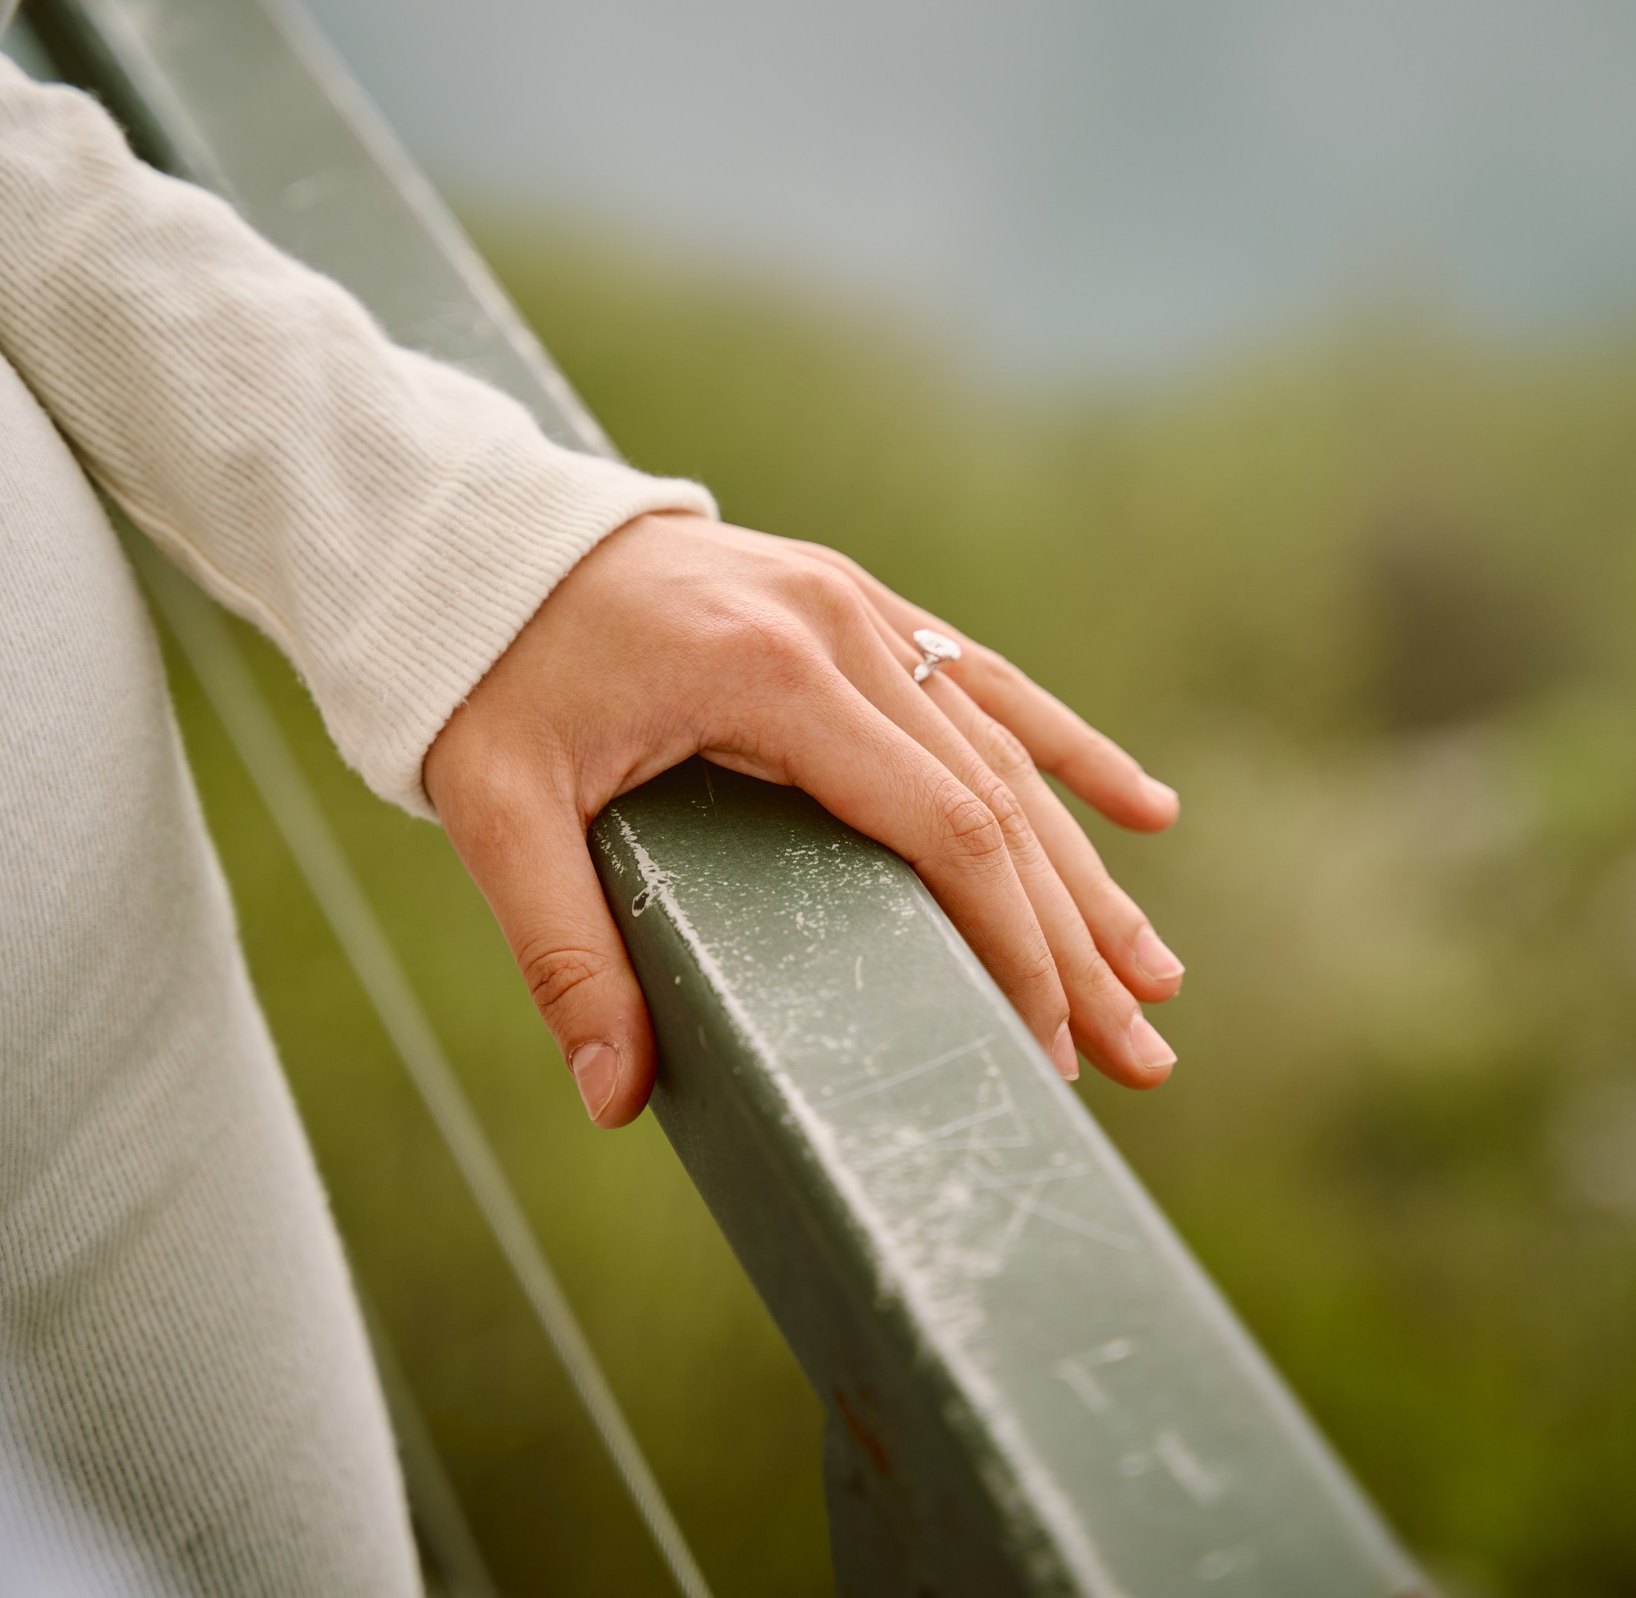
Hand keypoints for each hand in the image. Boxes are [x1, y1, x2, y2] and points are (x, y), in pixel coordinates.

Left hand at [423, 513, 1186, 1126]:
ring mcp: (858, 606)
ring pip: (1007, 753)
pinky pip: (984, 681)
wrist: (476, 538)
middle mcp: (842, 628)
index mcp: (772, 675)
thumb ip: (564, 951)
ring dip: (1088, 871)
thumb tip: (614, 1097)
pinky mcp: (854, 604)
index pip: (941, 828)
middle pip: (999, 805)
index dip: (1010, 945)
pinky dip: (1064, 749)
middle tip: (1139, 1053)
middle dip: (1075, 943)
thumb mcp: (500, 813)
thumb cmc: (484, 675)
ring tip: (1159, 975)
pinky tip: (1144, 810)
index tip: (1043, 1046)